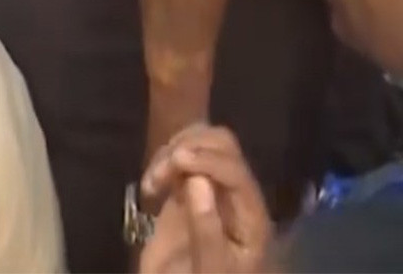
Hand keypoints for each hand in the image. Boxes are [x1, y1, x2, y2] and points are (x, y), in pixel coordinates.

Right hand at [138, 125, 270, 273]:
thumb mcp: (209, 267)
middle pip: (223, 146)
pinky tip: (152, 184)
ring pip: (200, 142)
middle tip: (158, 176)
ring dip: (171, 151)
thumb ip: (206, 227)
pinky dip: (162, 158)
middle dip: (188, 149)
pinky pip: (180, 156)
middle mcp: (235, 195)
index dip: (209, 160)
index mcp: (251, 216)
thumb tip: (197, 179)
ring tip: (152, 183)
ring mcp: (211, 188)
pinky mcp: (187, 188)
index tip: (176, 160)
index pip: (237, 172)